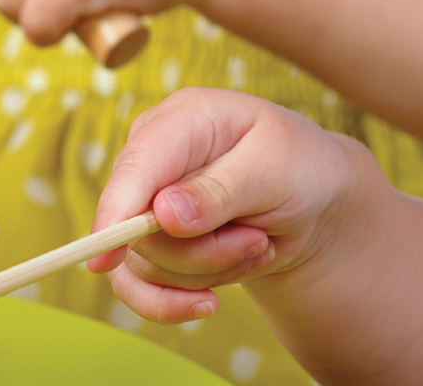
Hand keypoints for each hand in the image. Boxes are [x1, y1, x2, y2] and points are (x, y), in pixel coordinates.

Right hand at [88, 88, 374, 323]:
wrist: (311, 200)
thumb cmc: (298, 168)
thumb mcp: (276, 170)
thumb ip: (221, 190)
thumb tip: (163, 214)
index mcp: (181, 120)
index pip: (137, 165)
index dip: (117, 209)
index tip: (111, 254)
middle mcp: (153, 159)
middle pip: (140, 227)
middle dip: (206, 251)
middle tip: (258, 240)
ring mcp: (145, 201)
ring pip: (146, 263)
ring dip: (211, 270)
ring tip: (257, 244)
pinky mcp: (148, 242)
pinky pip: (136, 287)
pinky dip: (175, 303)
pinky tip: (209, 303)